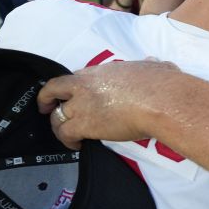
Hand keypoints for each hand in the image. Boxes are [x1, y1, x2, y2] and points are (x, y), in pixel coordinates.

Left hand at [38, 59, 184, 149]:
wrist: (159, 101)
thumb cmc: (161, 83)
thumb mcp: (154, 66)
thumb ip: (150, 65)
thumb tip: (156, 63)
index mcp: (99, 71)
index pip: (74, 77)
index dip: (69, 88)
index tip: (68, 94)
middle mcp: (85, 85)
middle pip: (53, 91)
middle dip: (46, 101)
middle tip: (47, 109)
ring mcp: (82, 105)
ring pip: (57, 117)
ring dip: (59, 126)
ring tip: (66, 135)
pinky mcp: (85, 125)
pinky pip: (65, 134)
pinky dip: (67, 141)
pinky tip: (76, 146)